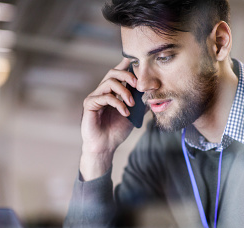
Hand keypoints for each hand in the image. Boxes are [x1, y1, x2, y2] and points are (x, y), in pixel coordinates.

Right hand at [80, 58, 136, 179]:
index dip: (127, 65)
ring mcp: (95, 96)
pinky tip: (125, 113)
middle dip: (128, 75)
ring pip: (109, 82)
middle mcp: (102, 91)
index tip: (139, 65)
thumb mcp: (134, 115)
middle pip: (113, 72)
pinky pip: (105, 97)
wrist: (105, 147)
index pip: (119, 72)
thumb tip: (154, 93)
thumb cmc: (116, 131)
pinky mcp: (89, 104)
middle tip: (138, 85)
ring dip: (124, 91)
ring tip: (132, 104)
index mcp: (111, 91)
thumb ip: (142, 103)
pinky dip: (118, 103)